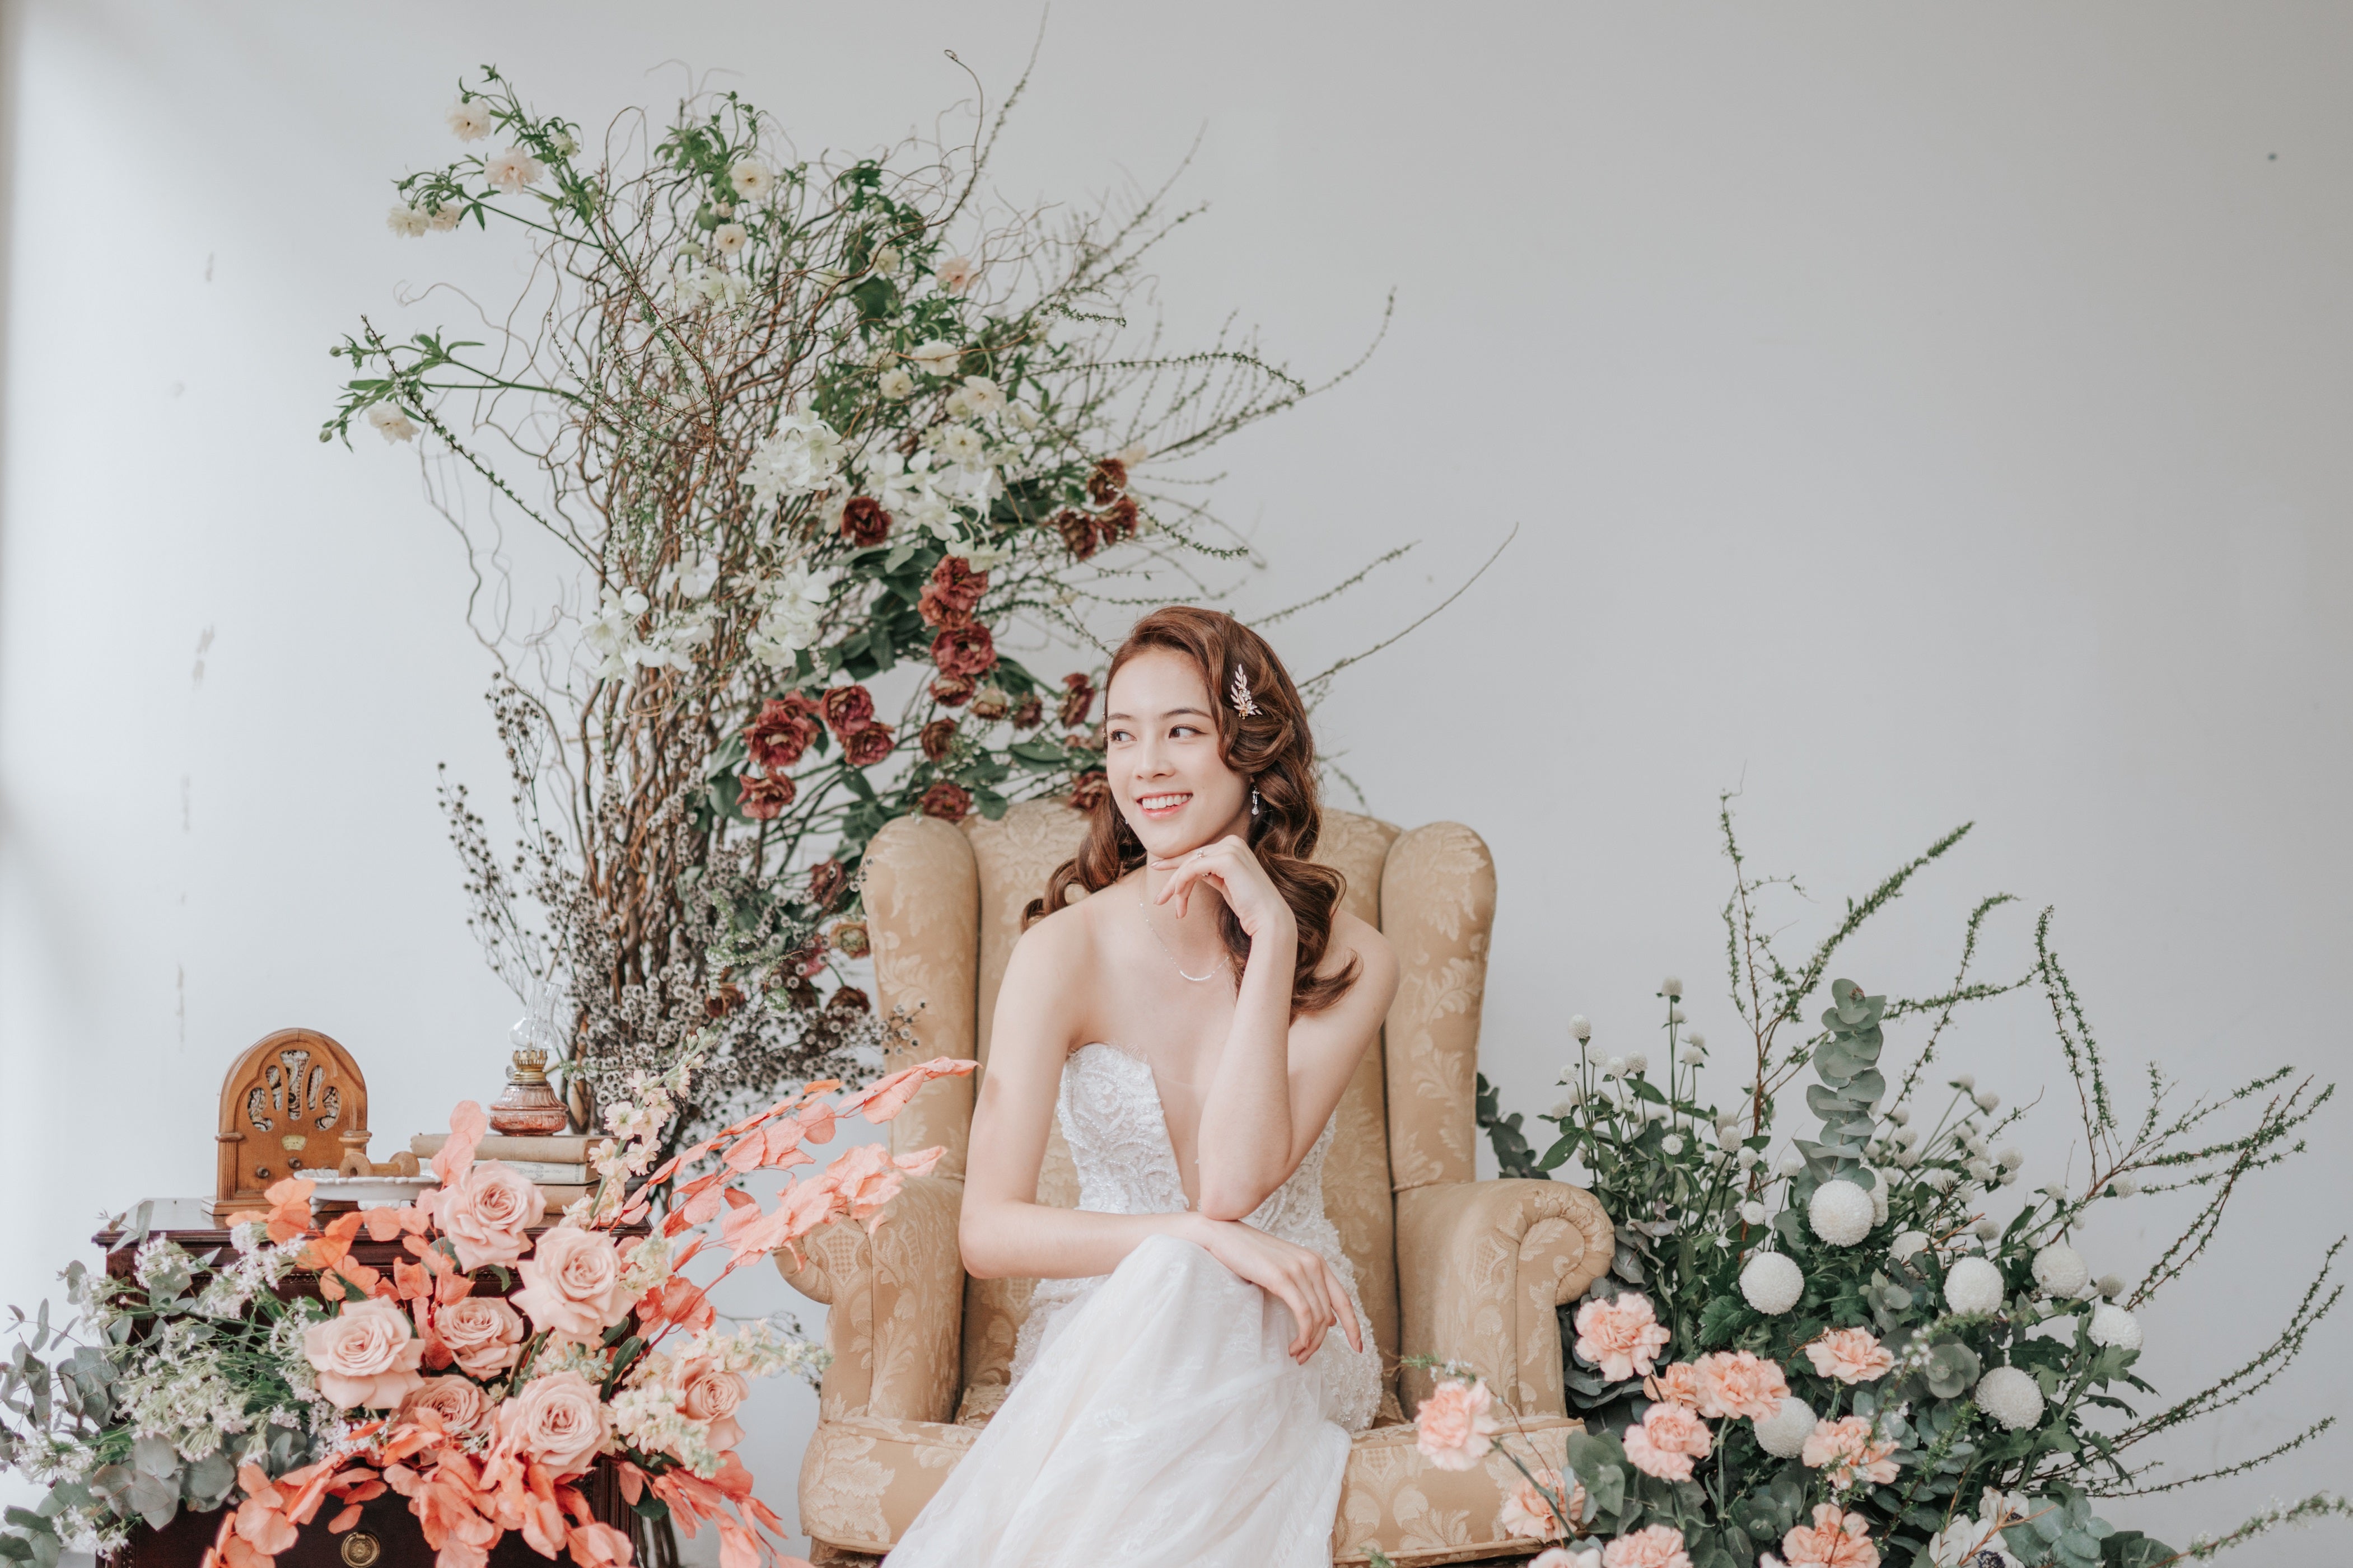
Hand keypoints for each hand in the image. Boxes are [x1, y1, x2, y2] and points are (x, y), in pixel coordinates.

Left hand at [1148, 834, 1295, 942]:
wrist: (1267, 919)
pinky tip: (1180, 899)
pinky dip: (1182, 883)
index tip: (1157, 868)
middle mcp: (1232, 842)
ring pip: (1190, 864)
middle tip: (1158, 900)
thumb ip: (1211, 873)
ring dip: (1177, 888)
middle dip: (1173, 881)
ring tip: (1177, 910)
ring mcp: (1230, 848)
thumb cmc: (1248, 907)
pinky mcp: (1227, 859)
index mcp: (1234, 846)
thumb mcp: (1225, 885)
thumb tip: (1190, 871)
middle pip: (1192, 859)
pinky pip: (1193, 868)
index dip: (1176, 863)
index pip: (1198, 854)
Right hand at [1187, 1215, 1362, 1363]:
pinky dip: (1303, 1335)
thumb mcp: (1284, 1271)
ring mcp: (1299, 1269)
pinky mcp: (1283, 1277)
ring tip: (1296, 1354)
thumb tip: (1328, 1319)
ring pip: (1317, 1318)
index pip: (1344, 1300)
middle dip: (1319, 1342)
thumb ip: (1306, 1289)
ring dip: (1309, 1343)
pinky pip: (1304, 1314)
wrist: (1222, 1235)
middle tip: (1303, 1358)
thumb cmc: (1248, 1256)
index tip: (1358, 1348)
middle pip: (1329, 1315)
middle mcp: (1313, 1264)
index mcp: (1317, 1262)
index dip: (1353, 1326)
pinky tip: (1293, 1346)